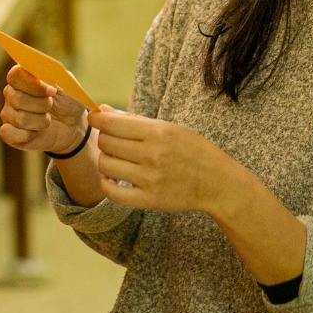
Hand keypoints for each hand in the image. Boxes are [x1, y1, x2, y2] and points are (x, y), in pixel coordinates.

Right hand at [0, 64, 88, 154]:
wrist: (71, 126)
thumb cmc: (67, 102)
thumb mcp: (69, 87)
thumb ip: (57, 77)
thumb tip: (45, 74)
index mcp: (23, 77)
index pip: (15, 74)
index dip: (33, 83)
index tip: (52, 91)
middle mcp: (11, 93)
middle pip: (17, 98)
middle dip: (41, 105)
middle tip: (52, 105)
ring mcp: (8, 113)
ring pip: (19, 118)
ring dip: (40, 121)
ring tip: (48, 119)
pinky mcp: (9, 132)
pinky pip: (9, 133)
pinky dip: (28, 134)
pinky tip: (37, 132)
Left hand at [89, 109, 233, 214]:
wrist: (218, 183)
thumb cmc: (194, 151)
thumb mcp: (170, 128)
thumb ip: (135, 120)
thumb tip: (102, 111)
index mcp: (159, 132)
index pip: (112, 123)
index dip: (97, 119)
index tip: (94, 118)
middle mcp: (152, 154)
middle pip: (106, 143)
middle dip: (103, 138)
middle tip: (111, 140)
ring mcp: (150, 179)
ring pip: (106, 165)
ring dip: (106, 160)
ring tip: (115, 159)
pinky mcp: (149, 200)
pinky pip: (113, 193)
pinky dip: (107, 184)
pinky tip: (114, 179)